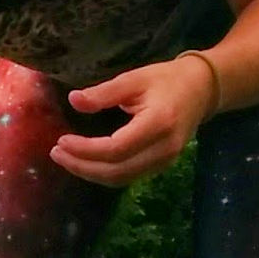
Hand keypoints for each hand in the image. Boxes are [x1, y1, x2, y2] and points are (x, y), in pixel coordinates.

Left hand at [50, 57, 215, 185]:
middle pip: (117, 171)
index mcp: (158, 123)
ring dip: (90, 173)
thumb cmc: (166, 79)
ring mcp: (166, 160)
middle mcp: (164, 148)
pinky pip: (128, 176)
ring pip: (122, 178)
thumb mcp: (134, 79)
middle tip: (56, 153)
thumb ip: (104, 92)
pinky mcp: (162, 165)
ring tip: (65, 158)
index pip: (116, 148)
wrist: (202, 89)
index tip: (62, 140)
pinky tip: (85, 162)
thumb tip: (74, 100)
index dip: (85, 150)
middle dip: (82, 166)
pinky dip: (104, 173)